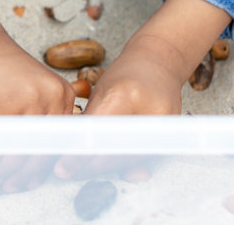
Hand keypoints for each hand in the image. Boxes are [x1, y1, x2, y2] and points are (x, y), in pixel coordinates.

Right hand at [0, 0, 73, 193]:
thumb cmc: (3, 69)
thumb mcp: (36, 87)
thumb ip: (43, 114)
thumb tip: (38, 154)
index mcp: (62, 94)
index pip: (61, 139)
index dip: (48, 163)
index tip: (36, 178)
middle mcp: (49, 98)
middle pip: (43, 147)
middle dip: (26, 173)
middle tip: (13, 184)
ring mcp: (25, 102)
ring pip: (20, 148)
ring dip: (6, 168)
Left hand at [55, 0, 230, 179]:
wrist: (159, 63)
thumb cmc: (126, 74)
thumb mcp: (100, 91)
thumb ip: (87, 120)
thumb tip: (66, 147)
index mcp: (123, 95)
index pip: (97, 134)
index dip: (78, 154)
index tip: (63, 166)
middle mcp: (147, 110)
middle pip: (114, 151)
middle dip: (88, 166)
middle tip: (67, 171)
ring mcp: (163, 123)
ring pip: (128, 158)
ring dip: (103, 168)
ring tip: (81, 169)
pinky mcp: (170, 132)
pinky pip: (141, 155)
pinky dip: (122, 161)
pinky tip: (105, 165)